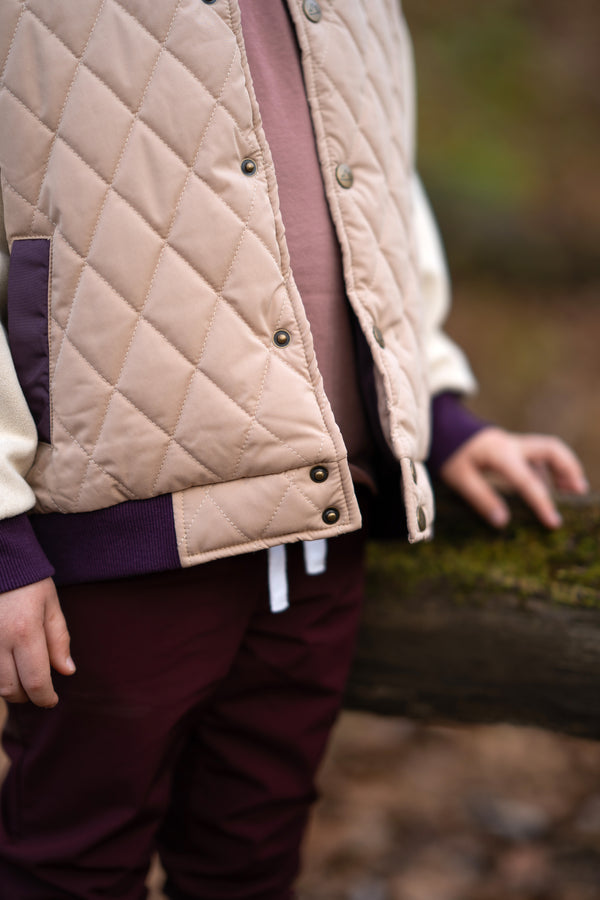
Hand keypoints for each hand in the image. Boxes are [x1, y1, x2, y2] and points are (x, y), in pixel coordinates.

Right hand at [0, 578, 74, 706]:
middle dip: (27, 696)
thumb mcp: (50, 606)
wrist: (0, 560)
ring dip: (8, 688)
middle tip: (38, 689)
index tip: (52, 701)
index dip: (45, 698)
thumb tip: (67, 671)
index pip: (35, 681)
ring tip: (21, 678)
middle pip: (10, 689)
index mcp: (25, 632)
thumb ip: (59, 640)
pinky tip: (7, 665)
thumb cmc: (28, 582)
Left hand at [439, 427, 588, 528]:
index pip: (528, 481)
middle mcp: (514, 445)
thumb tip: (502, 522)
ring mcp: (515, 444)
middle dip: (569, 468)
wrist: (444, 429)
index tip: (554, 522)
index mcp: (501, 454)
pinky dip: (549, 470)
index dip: (542, 503)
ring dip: (564, 468)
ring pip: (549, 450)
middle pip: (552, 449)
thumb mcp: (459, 478)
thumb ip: (481, 498)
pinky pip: (538, 456)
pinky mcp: (514, 447)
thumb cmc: (451, 454)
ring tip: (573, 491)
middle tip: (579, 491)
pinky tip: (549, 487)